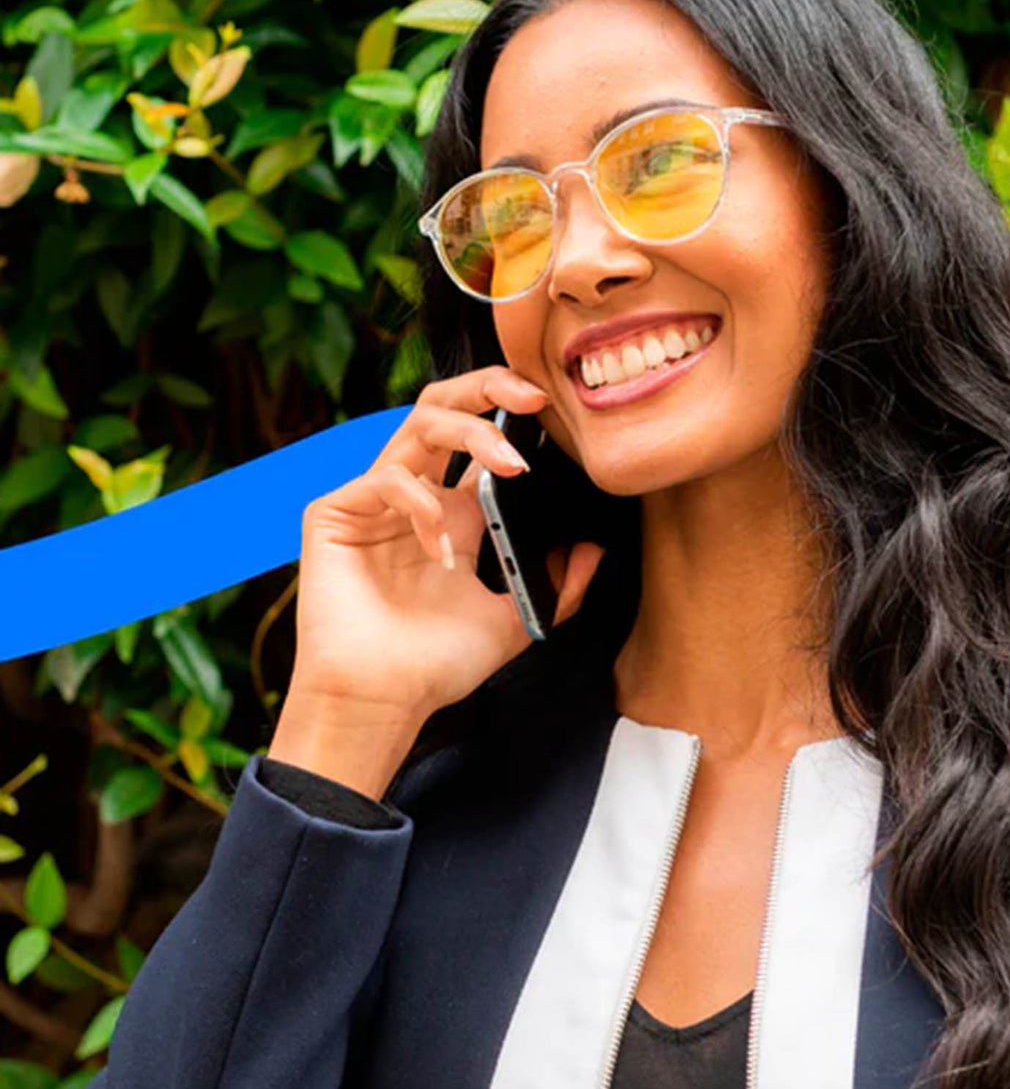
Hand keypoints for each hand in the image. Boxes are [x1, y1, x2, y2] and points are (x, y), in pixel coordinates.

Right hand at [285, 366, 605, 727]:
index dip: (510, 415)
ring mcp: (373, 501)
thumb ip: (560, 589)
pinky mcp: (334, 513)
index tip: (553, 411)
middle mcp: (414, 497)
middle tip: (532, 395)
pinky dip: (423, 507)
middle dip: (487, 386)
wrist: (385, 701)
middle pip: (442, 407)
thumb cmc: (438, 665)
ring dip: (472, 432)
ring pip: (417, 425)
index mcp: (453, 514)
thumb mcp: (517, 622)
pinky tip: (442, 552)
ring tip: (511, 465)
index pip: (479, 440)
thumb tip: (594, 550)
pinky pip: (385, 479)